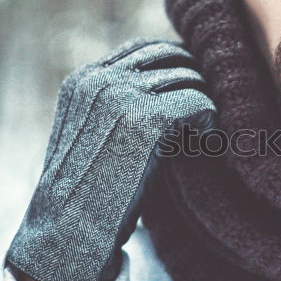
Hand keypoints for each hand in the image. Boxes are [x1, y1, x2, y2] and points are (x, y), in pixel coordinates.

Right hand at [6, 39, 215, 280]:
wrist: (70, 231)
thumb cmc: (85, 195)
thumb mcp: (90, 136)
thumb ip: (115, 106)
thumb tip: (165, 86)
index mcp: (84, 80)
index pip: (142, 50)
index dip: (175, 65)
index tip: (193, 89)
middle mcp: (100, 79)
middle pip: (169, 56)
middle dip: (195, 79)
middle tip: (208, 109)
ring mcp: (123, 96)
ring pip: (188, 78)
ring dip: (204, 103)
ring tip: (207, 131)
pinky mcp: (147, 118)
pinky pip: (198, 102)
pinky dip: (210, 121)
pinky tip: (208, 143)